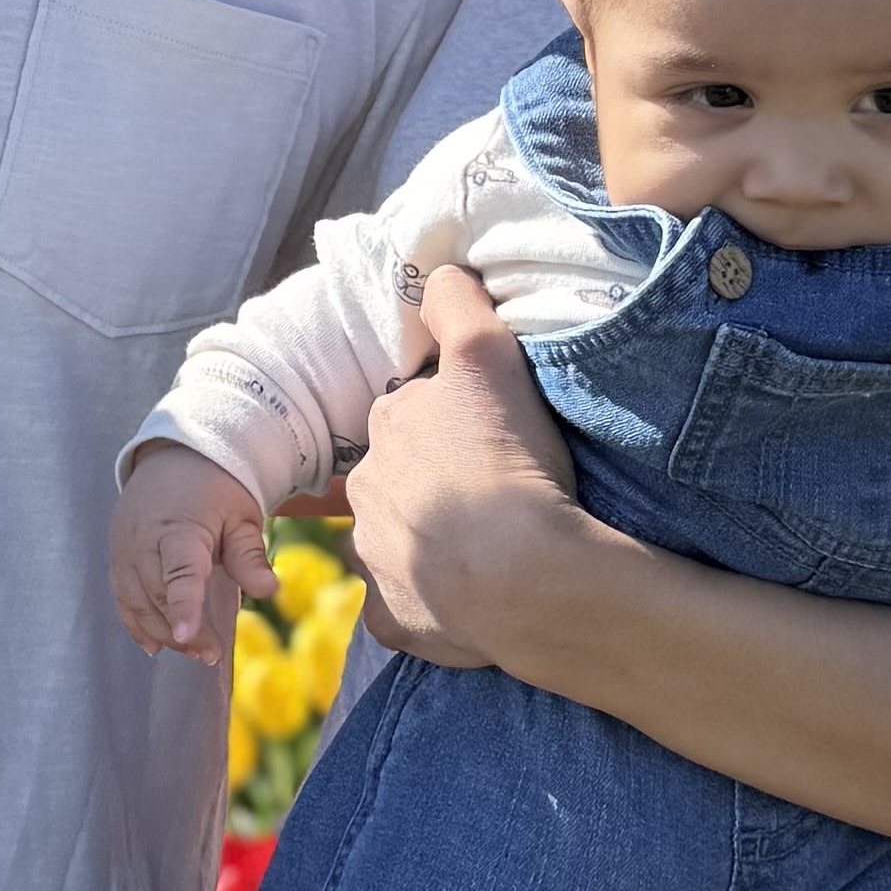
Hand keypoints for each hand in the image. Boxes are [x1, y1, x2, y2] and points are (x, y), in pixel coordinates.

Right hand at [114, 448, 272, 657]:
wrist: (177, 456)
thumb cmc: (216, 487)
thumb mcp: (241, 515)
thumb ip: (249, 555)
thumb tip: (269, 590)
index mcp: (179, 526)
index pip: (179, 572)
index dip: (183, 606)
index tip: (187, 636)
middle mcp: (143, 538)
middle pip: (157, 595)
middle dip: (182, 631)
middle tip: (211, 654)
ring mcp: (124, 548)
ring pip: (136, 602)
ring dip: (161, 633)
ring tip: (192, 653)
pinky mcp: (116, 555)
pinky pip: (122, 597)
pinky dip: (136, 623)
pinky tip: (154, 645)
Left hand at [340, 272, 579, 672]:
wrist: (522, 575)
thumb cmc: (509, 461)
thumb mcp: (488, 356)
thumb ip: (457, 303)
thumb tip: (439, 272)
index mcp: (388, 429)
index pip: (413, 413)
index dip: (453, 421)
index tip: (492, 437)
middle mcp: (368, 491)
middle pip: (402, 476)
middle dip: (437, 481)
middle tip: (497, 491)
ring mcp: (376, 560)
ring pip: (401, 539)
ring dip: (433, 540)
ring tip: (491, 547)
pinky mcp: (392, 617)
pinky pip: (403, 605)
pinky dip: (428, 602)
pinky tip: (468, 599)